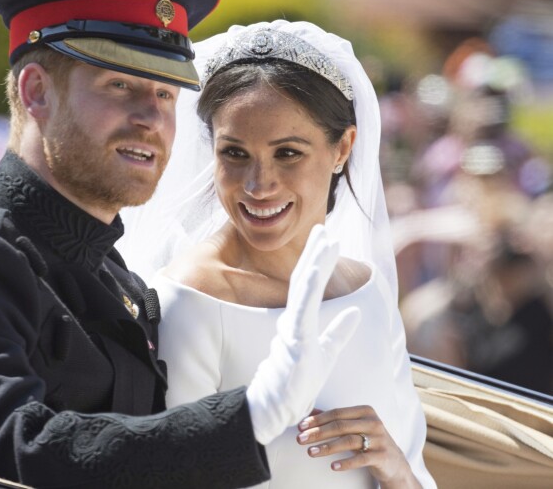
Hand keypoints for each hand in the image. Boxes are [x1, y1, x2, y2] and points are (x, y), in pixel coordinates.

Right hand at [246, 225, 360, 444]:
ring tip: (324, 240)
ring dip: (314, 262)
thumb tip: (354, 309)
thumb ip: (339, 331)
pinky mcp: (295, 340)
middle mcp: (294, 318)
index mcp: (301, 319)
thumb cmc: (298, 381)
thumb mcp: (327, 352)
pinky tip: (315, 269)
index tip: (329, 239)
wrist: (280, 407)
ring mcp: (293, 327)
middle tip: (323, 227)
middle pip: (305, 278)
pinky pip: (302, 309)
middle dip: (315, 252)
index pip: (310, 284)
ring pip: (303, 288)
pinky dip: (308, 287)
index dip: (319, 260)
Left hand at [297, 406, 421, 488]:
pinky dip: (345, 462)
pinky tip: (332, 466)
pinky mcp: (382, 456)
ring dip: (327, 447)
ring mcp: (379, 439)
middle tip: (300, 439)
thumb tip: (309, 413)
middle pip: (340, 426)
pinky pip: (361, 459)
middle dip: (318, 432)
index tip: (301, 426)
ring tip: (310, 453)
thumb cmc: (369, 441)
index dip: (317, 419)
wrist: (395, 463)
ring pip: (348, 441)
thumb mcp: (354, 427)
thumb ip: (335, 420)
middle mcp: (373, 422)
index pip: (336, 413)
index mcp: (365, 411)